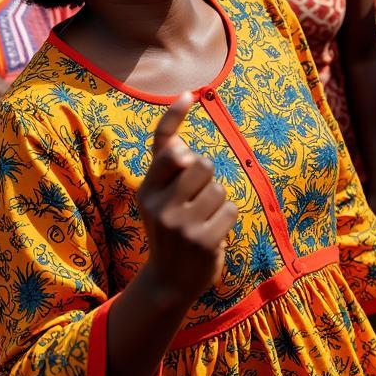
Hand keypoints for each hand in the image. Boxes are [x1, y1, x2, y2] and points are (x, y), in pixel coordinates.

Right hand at [137, 93, 237, 311]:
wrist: (169, 282)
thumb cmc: (168, 229)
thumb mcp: (158, 199)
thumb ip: (166, 167)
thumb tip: (179, 132)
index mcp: (146, 190)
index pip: (164, 147)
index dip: (174, 118)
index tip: (189, 94)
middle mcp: (159, 206)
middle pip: (201, 164)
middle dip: (206, 176)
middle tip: (196, 198)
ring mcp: (180, 225)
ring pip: (218, 188)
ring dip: (217, 200)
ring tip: (203, 219)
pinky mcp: (203, 241)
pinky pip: (229, 210)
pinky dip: (225, 219)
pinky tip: (212, 233)